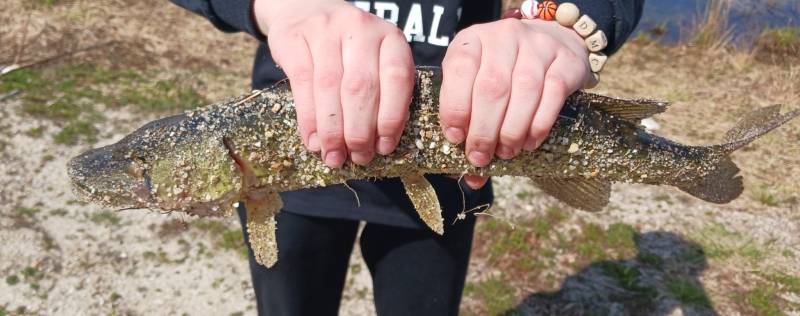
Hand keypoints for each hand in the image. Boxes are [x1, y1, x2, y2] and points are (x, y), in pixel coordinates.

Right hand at [254, 0, 414, 167]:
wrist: (307, 8)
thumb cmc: (348, 49)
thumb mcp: (375, 60)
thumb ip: (381, 93)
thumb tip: (377, 145)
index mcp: (390, 37)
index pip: (397, 78)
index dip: (391, 117)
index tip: (384, 147)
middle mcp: (360, 28)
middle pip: (361, 87)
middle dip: (359, 130)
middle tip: (358, 157)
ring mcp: (325, 30)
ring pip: (330, 88)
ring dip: (332, 130)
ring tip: (334, 156)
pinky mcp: (294, 38)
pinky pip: (302, 84)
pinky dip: (308, 118)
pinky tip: (313, 141)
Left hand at [439, 19, 591, 188]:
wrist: (551, 40)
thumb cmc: (503, 70)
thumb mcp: (476, 83)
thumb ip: (468, 121)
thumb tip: (472, 177)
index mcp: (473, 40)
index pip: (459, 68)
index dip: (455, 106)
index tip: (455, 137)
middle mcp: (504, 37)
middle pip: (492, 87)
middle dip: (484, 130)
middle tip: (481, 156)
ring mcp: (537, 46)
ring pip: (524, 92)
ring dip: (512, 131)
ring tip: (505, 152)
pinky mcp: (565, 61)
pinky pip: (552, 96)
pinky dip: (538, 125)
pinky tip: (529, 142)